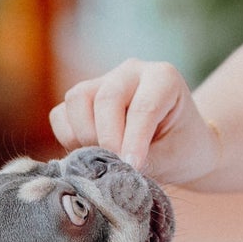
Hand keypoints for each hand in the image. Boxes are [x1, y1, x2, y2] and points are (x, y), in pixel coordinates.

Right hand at [49, 59, 220, 183]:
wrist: (179, 146)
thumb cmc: (182, 149)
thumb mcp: (173, 157)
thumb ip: (143, 160)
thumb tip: (110, 169)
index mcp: (163, 78)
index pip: (144, 106)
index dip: (134, 140)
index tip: (132, 167)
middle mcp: (131, 72)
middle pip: (106, 98)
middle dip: (107, 138)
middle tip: (117, 167)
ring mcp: (103, 81)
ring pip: (77, 99)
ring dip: (85, 136)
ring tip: (105, 158)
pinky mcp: (82, 99)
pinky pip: (61, 114)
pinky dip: (69, 138)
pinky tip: (90, 153)